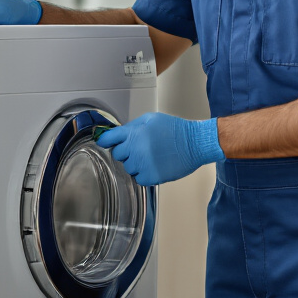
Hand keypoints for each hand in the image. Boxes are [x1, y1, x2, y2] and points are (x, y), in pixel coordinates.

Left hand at [96, 113, 224, 185]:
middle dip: (125, 152)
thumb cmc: (175, 130)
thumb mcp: (151, 119)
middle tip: (139, 149)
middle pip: (117, 155)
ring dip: (136, 164)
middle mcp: (135, 148)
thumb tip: (120, 134)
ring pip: (128, 168)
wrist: (194, 143)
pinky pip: (139, 178)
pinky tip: (155, 166)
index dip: (105, 141)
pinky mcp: (151, 176)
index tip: (103, 143)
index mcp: (134, 132)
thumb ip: (133, 127)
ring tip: (151, 157)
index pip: (109, 138)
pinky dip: (144, 174)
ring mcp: (142, 163)